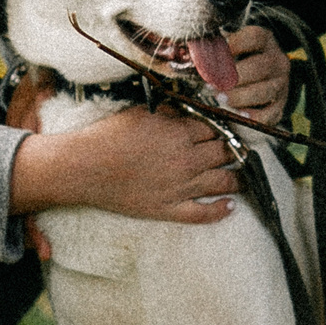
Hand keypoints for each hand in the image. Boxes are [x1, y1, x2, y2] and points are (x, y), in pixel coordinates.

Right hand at [12, 107, 240, 223]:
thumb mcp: (142, 113)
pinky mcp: (169, 209)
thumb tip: (188, 111)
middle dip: (235, 150)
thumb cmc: (109, 137)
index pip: (217, 128)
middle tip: (239, 150)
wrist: (84, 167)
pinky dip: (220, 211)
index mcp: (180, 133)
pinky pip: (203, 214)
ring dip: (237, 178)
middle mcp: (187, 160)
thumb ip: (170, 112)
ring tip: (241, 176)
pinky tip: (230, 206)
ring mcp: (180, 187)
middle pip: (226, 153)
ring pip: (223, 182)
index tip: (229, 129)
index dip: (225, 127)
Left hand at [219, 24, 290, 121]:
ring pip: (264, 91)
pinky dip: (253, 116)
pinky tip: (238, 114)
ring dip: (239, 96)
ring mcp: (280, 85)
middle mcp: (277, 62)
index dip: (235, 43)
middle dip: (232, 76)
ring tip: (219, 98)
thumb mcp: (230, 49)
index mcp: (265, 42)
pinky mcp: (278, 107)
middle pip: (259, 66)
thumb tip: (187, 52)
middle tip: (211, 83)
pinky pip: (269, 114)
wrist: (260, 82)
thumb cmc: (238, 62)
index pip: (255, 37)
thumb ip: (214, 48)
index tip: (215, 52)